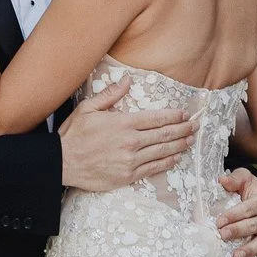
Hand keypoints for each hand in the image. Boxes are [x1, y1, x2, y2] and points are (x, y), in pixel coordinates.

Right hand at [59, 78, 200, 192]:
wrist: (62, 163)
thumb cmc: (73, 135)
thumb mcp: (88, 108)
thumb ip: (110, 95)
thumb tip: (127, 81)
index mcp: (123, 123)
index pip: (156, 118)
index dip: (173, 116)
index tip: (184, 113)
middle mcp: (131, 142)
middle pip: (164, 134)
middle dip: (182, 129)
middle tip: (195, 125)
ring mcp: (131, 161)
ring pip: (162, 151)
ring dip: (178, 145)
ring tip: (189, 140)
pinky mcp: (127, 176)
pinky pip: (153, 169)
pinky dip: (166, 162)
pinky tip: (174, 158)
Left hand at [216, 168, 256, 256]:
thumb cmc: (249, 191)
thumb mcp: (243, 179)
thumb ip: (234, 179)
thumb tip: (222, 180)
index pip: (250, 208)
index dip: (235, 215)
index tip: (219, 221)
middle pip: (256, 225)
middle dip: (239, 231)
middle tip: (222, 236)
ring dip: (250, 249)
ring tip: (236, 256)